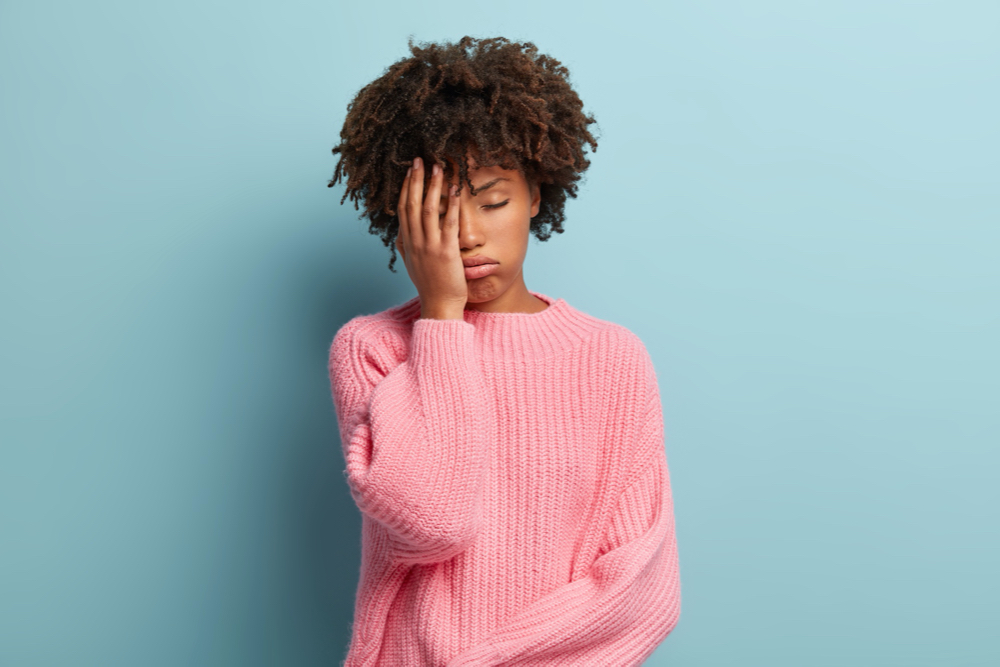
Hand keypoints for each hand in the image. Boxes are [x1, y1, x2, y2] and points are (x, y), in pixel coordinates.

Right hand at [395, 156, 466, 317]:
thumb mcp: (412, 265)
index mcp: (407, 243)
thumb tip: (399, 236)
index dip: (406, 188)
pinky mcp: (446, 252)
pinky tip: (456, 190)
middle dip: (416, 180)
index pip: (403, 209)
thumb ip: (405, 248)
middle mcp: (415, 242)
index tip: (410, 171)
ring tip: (438, 167)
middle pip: (412, 204)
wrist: (439, 306)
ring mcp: (430, 246)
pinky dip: (451, 205)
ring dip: (433, 186)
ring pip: (428, 209)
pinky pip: (448, 223)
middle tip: (420, 160)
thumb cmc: (429, 286)